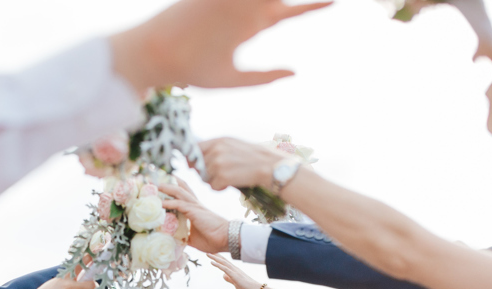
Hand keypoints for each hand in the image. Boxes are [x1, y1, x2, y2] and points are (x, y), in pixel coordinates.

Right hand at [110, 0, 331, 91]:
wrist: (157, 56)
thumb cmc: (190, 71)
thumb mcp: (231, 79)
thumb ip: (262, 77)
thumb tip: (295, 72)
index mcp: (250, 26)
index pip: (288, 12)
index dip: (311, 7)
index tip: (334, 2)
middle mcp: (245, 8)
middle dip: (303, 1)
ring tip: (271, 3)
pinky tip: (252, 1)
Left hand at [158, 183, 229, 253]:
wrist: (226, 239)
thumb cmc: (213, 239)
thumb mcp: (194, 238)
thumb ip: (184, 236)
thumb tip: (175, 240)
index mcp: (195, 209)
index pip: (184, 195)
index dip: (174, 188)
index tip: (163, 186)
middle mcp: (195, 204)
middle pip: (181, 188)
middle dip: (169, 183)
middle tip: (157, 180)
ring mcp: (195, 206)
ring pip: (179, 192)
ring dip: (167, 188)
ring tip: (156, 185)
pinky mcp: (194, 211)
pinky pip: (179, 204)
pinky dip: (169, 203)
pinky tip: (160, 203)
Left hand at [200, 137, 280, 191]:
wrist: (271, 167)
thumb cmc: (255, 158)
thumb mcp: (235, 145)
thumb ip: (217, 148)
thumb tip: (199, 157)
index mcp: (220, 140)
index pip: (195, 148)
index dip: (192, 159)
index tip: (193, 165)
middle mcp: (217, 150)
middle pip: (199, 166)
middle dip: (206, 173)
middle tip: (221, 175)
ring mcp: (219, 163)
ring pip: (205, 178)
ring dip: (214, 181)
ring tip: (228, 178)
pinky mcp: (222, 176)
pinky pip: (212, 187)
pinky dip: (220, 188)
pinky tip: (230, 184)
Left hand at [209, 254, 262, 288]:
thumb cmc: (247, 287)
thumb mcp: (235, 283)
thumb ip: (229, 279)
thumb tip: (223, 275)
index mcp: (235, 270)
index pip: (225, 262)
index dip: (219, 258)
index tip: (212, 254)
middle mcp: (234, 269)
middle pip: (223, 260)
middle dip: (215, 255)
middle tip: (208, 251)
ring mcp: (235, 271)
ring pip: (223, 263)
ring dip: (215, 258)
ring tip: (208, 254)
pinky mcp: (235, 276)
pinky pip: (225, 269)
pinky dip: (218, 265)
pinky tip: (212, 262)